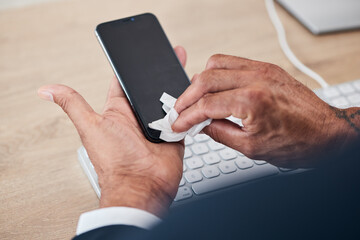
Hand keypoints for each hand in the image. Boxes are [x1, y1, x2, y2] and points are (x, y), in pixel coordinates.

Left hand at [37, 46, 186, 216]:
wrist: (142, 185)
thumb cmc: (115, 161)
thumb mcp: (90, 126)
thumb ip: (73, 104)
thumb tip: (47, 90)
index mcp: (119, 111)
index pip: (126, 82)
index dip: (133, 66)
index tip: (142, 51)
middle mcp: (139, 117)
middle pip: (152, 87)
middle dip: (161, 73)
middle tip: (171, 56)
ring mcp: (158, 125)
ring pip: (170, 100)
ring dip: (176, 89)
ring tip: (183, 72)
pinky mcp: (175, 133)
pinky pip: (185, 116)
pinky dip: (189, 107)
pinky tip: (194, 95)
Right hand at [172, 54, 357, 167]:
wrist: (326, 133)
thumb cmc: (298, 142)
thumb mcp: (251, 148)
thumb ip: (219, 133)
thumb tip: (200, 125)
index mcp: (252, 101)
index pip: (206, 105)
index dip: (187, 116)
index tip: (178, 123)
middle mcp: (256, 78)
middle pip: (205, 79)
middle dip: (187, 97)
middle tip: (180, 111)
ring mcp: (262, 69)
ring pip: (216, 63)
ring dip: (200, 81)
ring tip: (195, 99)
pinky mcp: (266, 67)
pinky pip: (233, 62)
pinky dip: (217, 73)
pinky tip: (214, 87)